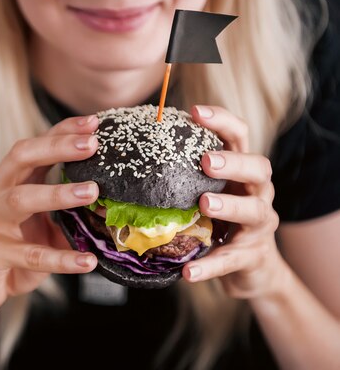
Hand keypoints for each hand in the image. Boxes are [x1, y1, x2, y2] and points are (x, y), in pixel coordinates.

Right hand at [0, 115, 99, 321]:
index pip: (34, 146)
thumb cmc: (10, 247)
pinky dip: (61, 258)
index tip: (93, 122)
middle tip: (92, 145)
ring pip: (21, 200)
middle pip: (21, 158)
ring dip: (57, 194)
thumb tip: (112, 203)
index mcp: (6, 180)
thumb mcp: (37, 222)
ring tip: (92, 192)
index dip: (61, 131)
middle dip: (57, 147)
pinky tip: (88, 261)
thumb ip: (64, 209)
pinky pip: (30, 256)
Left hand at [182, 105, 282, 298]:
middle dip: (233, 162)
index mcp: (241, 170)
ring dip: (228, 205)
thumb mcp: (201, 192)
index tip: (195, 110)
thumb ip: (180, 174)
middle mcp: (256, 192)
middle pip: (258, 168)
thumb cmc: (216, 220)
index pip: (239, 136)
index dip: (221, 120)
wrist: (250, 267)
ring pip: (252, 210)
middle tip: (206, 160)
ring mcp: (259, 225)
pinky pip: (232, 260)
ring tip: (204, 203)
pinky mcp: (252, 256)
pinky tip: (189, 273)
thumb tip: (124, 154)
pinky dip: (210, 266)